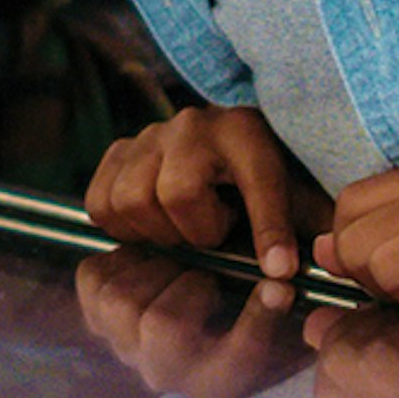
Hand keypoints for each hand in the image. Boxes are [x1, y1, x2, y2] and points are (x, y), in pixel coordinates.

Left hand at [75, 244, 309, 397]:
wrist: (208, 305)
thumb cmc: (252, 302)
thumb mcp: (277, 305)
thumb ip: (280, 297)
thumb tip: (277, 284)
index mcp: (218, 382)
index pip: (237, 357)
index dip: (258, 319)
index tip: (279, 287)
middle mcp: (165, 374)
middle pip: (162, 326)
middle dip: (192, 283)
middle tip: (212, 268)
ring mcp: (125, 346)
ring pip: (119, 302)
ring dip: (152, 267)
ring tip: (179, 259)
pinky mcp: (98, 315)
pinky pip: (93, 279)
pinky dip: (118, 257)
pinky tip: (148, 256)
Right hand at [83, 106, 323, 277]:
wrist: (235, 144)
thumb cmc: (269, 178)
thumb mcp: (297, 198)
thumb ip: (298, 229)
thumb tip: (282, 272)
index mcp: (246, 133)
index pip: (257, 182)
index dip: (268, 229)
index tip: (279, 268)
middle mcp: (193, 125)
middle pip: (173, 194)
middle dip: (195, 232)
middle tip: (214, 233)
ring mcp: (150, 135)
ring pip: (128, 199)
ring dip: (156, 230)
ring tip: (183, 226)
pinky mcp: (120, 150)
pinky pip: (100, 202)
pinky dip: (122, 225)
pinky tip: (153, 223)